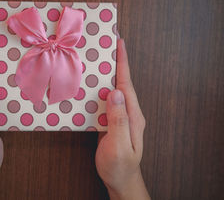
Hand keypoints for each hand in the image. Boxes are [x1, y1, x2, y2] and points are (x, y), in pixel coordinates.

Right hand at [95, 39, 149, 199]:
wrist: (121, 180)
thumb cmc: (120, 166)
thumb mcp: (119, 145)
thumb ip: (118, 120)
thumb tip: (115, 92)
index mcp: (133, 115)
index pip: (127, 83)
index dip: (123, 62)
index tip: (119, 42)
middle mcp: (129, 112)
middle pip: (121, 81)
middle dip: (116, 61)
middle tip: (107, 42)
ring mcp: (120, 116)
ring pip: (113, 88)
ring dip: (107, 72)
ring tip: (97, 57)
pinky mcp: (111, 120)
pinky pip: (106, 99)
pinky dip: (99, 87)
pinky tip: (91, 83)